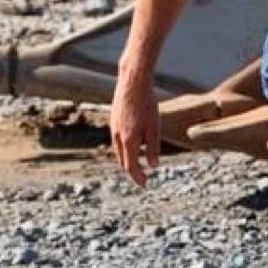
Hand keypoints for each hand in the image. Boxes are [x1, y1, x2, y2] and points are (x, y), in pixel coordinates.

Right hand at [109, 69, 159, 187]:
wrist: (132, 82)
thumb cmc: (147, 104)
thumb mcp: (154, 127)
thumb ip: (153, 147)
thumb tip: (153, 166)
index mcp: (128, 140)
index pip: (131, 166)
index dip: (137, 177)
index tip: (145, 185)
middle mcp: (117, 136)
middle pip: (123, 161)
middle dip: (132, 171)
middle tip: (142, 178)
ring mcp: (113, 128)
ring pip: (118, 151)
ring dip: (127, 160)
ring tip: (136, 165)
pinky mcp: (113, 120)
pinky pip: (116, 140)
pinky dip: (124, 148)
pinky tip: (131, 146)